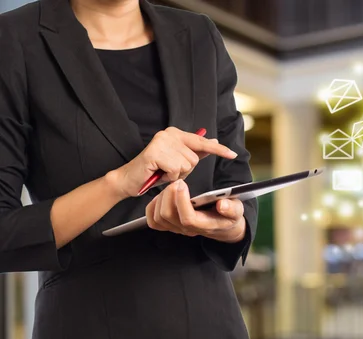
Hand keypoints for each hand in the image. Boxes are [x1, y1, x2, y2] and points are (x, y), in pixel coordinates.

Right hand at [105, 127, 236, 199]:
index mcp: (176, 133)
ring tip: (163, 172)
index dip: (218, 149)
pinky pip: (176, 170)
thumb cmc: (154, 171)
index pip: (202, 141)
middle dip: (185, 170)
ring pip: (187, 165)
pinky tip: (159, 174)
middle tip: (169, 171)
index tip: (232, 154)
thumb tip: (214, 143)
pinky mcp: (155, 152)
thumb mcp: (178, 162)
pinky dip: (169, 177)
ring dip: (176, 175)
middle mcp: (169, 134)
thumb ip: (195, 152)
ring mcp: (162, 141)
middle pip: (195, 158)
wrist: (130, 180)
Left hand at [146, 180, 245, 242]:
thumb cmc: (229, 215)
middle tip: (178, 182)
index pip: (188, 219)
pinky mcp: (170, 225)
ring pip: (159, 217)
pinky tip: (162, 195)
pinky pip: (153, 220)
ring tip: (173, 186)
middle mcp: (188, 229)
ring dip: (162, 198)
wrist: (223, 226)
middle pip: (168, 216)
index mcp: (205, 225)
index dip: (182, 202)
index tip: (183, 184)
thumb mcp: (237, 210)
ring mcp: (178, 229)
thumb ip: (232, 208)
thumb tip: (222, 205)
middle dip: (169, 196)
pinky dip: (153, 206)